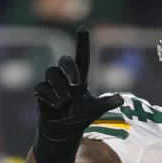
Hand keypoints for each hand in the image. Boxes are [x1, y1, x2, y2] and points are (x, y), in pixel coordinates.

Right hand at [32, 27, 122, 162]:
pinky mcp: (41, 94)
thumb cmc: (79, 119)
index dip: (82, 43)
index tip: (83, 29)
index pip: (81, 57)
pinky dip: (48, 95)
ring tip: (64, 102)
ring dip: (59, 87)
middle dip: (69, 68)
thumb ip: (105, 104)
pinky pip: (40, 87)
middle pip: (63, 61)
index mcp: (80, 79)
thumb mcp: (94, 111)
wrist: (62, 133)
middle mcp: (65, 79)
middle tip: (76, 82)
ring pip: (50, 72)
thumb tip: (121, 100)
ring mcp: (52, 85)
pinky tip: (54, 105)